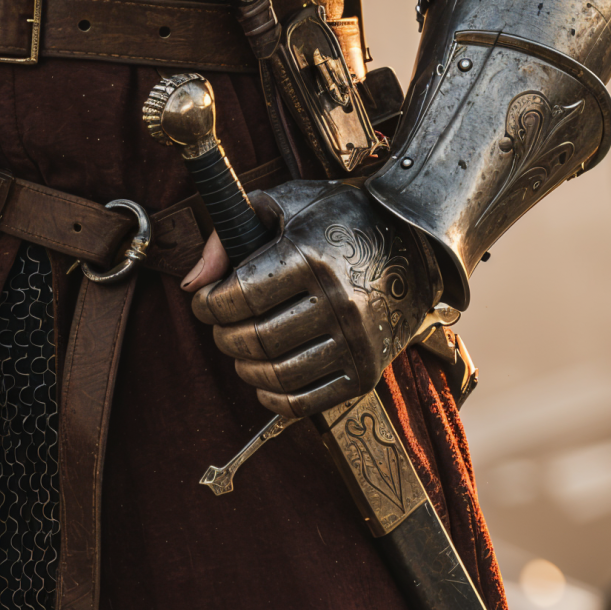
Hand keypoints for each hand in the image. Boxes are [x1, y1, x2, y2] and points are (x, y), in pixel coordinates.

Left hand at [189, 179, 434, 415]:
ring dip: (244, 367)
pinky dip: (272, 398)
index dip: (208, 306)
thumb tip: (194, 283)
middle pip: (253, 338)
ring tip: (242, 350)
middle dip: (223, 335)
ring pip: (274, 374)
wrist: (416, 246)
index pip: (238, 297)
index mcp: (311, 257)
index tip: (206, 303)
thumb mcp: (285, 206)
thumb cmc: (341, 221)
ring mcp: (355, 341)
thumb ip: (229, 237)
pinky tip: (264, 382)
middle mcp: (337, 302)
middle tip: (224, 325)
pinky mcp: (366, 371)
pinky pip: (304, 403)